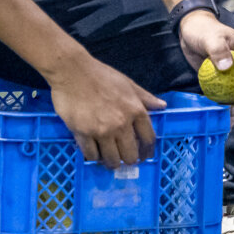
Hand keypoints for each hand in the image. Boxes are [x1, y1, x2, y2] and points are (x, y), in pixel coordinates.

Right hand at [44, 54, 165, 168]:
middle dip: (128, 159)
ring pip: (112, 160)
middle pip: (130, 156)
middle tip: (122, 157)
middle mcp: (121, 124)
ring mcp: (102, 130)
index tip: (144, 156)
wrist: (72, 71)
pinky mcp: (83, 134)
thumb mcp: (127, 83)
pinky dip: (93, 156)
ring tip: (107, 157)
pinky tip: (93, 151)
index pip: (148, 139)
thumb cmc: (100, 75)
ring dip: (111, 161)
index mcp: (135, 110)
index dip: (147, 151)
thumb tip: (162, 106)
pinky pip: (92, 155)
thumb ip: (145, 97)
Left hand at [177, 11, 233, 121]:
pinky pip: (231, 95)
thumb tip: (227, 67)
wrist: (190, 29)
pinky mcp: (226, 79)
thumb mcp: (211, 38)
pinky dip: (227, 106)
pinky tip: (221, 115)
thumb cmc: (202, 30)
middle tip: (232, 112)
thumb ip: (218, 50)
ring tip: (227, 119)